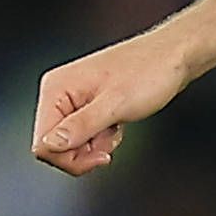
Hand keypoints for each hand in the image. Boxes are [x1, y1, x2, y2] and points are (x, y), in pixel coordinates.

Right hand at [32, 28, 193, 175]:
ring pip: (70, 144)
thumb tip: (49, 144)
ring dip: (93, 146)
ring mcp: (72, 100)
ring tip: (115, 128)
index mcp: (56, 89)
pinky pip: (83, 136)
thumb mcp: (115, 105)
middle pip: (53, 146)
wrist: (173, 56)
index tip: (99, 157)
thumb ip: (81, 126)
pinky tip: (117, 125)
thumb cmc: (149, 72)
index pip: (42, 143)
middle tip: (108, 147)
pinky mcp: (87, 106)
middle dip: (82, 154)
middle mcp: (58, 93)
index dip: (68, 158)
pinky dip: (100, 139)